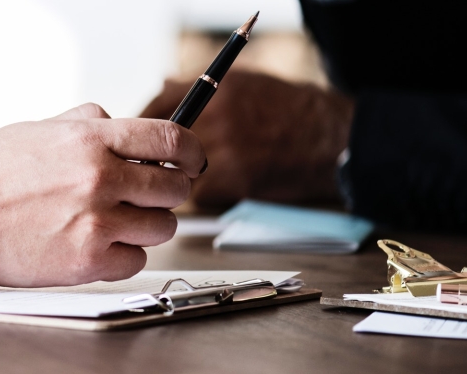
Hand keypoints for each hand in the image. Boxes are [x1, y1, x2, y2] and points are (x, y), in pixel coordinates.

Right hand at [0, 103, 204, 292]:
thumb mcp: (35, 129)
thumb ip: (84, 123)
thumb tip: (118, 122)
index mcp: (90, 139)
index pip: (171, 140)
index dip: (191, 153)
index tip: (192, 162)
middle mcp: (98, 177)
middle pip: (175, 188)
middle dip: (166, 193)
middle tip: (146, 198)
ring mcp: (95, 221)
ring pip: (161, 228)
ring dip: (143, 226)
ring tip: (111, 224)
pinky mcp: (86, 262)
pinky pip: (135, 261)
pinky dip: (121, 257)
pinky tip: (94, 246)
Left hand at [138, 70, 353, 209]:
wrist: (329, 140)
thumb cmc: (288, 110)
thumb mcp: (244, 84)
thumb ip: (201, 90)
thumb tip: (162, 88)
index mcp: (216, 92)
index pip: (155, 108)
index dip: (140, 130)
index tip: (137, 144)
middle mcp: (217, 118)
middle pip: (161, 147)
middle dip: (156, 162)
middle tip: (160, 170)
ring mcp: (226, 149)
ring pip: (178, 174)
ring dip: (183, 180)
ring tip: (207, 173)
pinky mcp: (236, 179)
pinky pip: (202, 195)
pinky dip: (210, 195)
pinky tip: (230, 184)